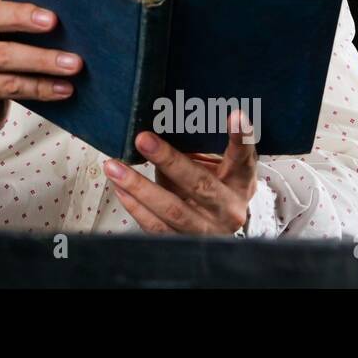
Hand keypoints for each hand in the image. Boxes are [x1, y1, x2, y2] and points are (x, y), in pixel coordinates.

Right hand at [0, 0, 81, 134]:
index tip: (50, 11)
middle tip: (56, 24)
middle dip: (23, 20)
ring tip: (72, 64)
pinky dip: (38, 88)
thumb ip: (17, 18)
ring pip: (1, 57)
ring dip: (41, 60)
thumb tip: (64, 12)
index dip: (19, 4)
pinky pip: (7, 87)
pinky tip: (61, 89)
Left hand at [102, 109, 258, 234]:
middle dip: (169, 160)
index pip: (243, 158)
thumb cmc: (213, 186)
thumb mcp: (216, 166)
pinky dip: (134, 206)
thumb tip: (161, 121)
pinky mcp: (184, 243)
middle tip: (143, 139)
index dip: (240, 138)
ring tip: (114, 167)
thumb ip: (196, 148)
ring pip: (172, 210)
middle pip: (200, 185)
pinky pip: (156, 226)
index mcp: (240, 183)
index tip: (234, 114)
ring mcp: (207, 230)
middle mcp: (228, 209)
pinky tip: (119, 188)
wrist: (218, 227)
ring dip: (139, 187)